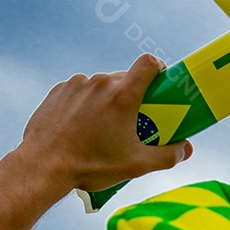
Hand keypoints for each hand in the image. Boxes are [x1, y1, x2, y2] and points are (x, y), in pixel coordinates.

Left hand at [18, 54, 191, 194]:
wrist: (43, 166)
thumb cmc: (91, 165)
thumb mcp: (136, 165)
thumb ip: (167, 156)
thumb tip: (185, 149)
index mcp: (123, 95)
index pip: (149, 63)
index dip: (158, 68)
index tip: (160, 83)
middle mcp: (100, 83)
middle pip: (125, 78)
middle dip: (133, 96)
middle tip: (132, 121)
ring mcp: (76, 85)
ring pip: (101, 86)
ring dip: (106, 101)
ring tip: (101, 129)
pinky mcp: (59, 91)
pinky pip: (80, 92)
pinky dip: (84, 105)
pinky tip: (80, 128)